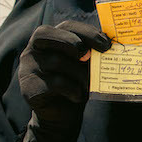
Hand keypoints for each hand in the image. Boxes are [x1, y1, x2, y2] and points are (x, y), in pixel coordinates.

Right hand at [18, 20, 110, 141]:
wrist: (63, 116)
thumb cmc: (77, 83)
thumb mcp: (86, 65)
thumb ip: (93, 51)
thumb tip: (114, 41)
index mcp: (49, 40)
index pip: (66, 26)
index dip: (86, 32)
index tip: (106, 45)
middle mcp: (33, 50)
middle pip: (46, 34)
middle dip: (72, 42)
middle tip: (89, 56)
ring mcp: (27, 68)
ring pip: (55, 61)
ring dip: (79, 74)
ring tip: (88, 84)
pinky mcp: (28, 87)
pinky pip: (54, 83)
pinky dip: (72, 90)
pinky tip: (78, 96)